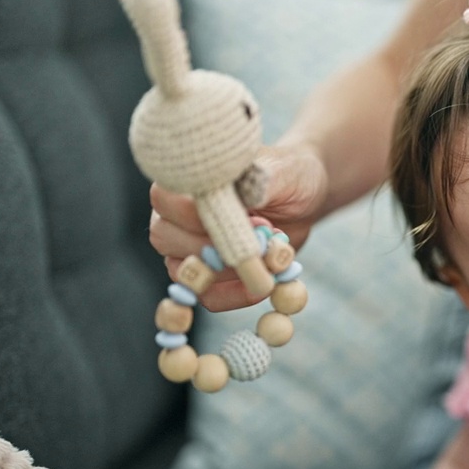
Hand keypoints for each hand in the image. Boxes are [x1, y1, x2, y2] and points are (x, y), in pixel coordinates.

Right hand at [149, 142, 327, 310]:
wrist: (303, 201)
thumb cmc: (288, 177)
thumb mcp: (284, 172)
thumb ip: (262, 181)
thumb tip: (248, 193)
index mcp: (187, 179)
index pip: (166, 199)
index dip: (199, 215)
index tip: (245, 220)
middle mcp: (173, 213)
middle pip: (166, 237)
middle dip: (221, 247)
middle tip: (265, 244)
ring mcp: (184, 247)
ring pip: (185, 270)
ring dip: (232, 273)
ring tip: (272, 258)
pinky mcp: (205, 274)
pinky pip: (208, 296)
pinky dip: (238, 295)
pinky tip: (265, 284)